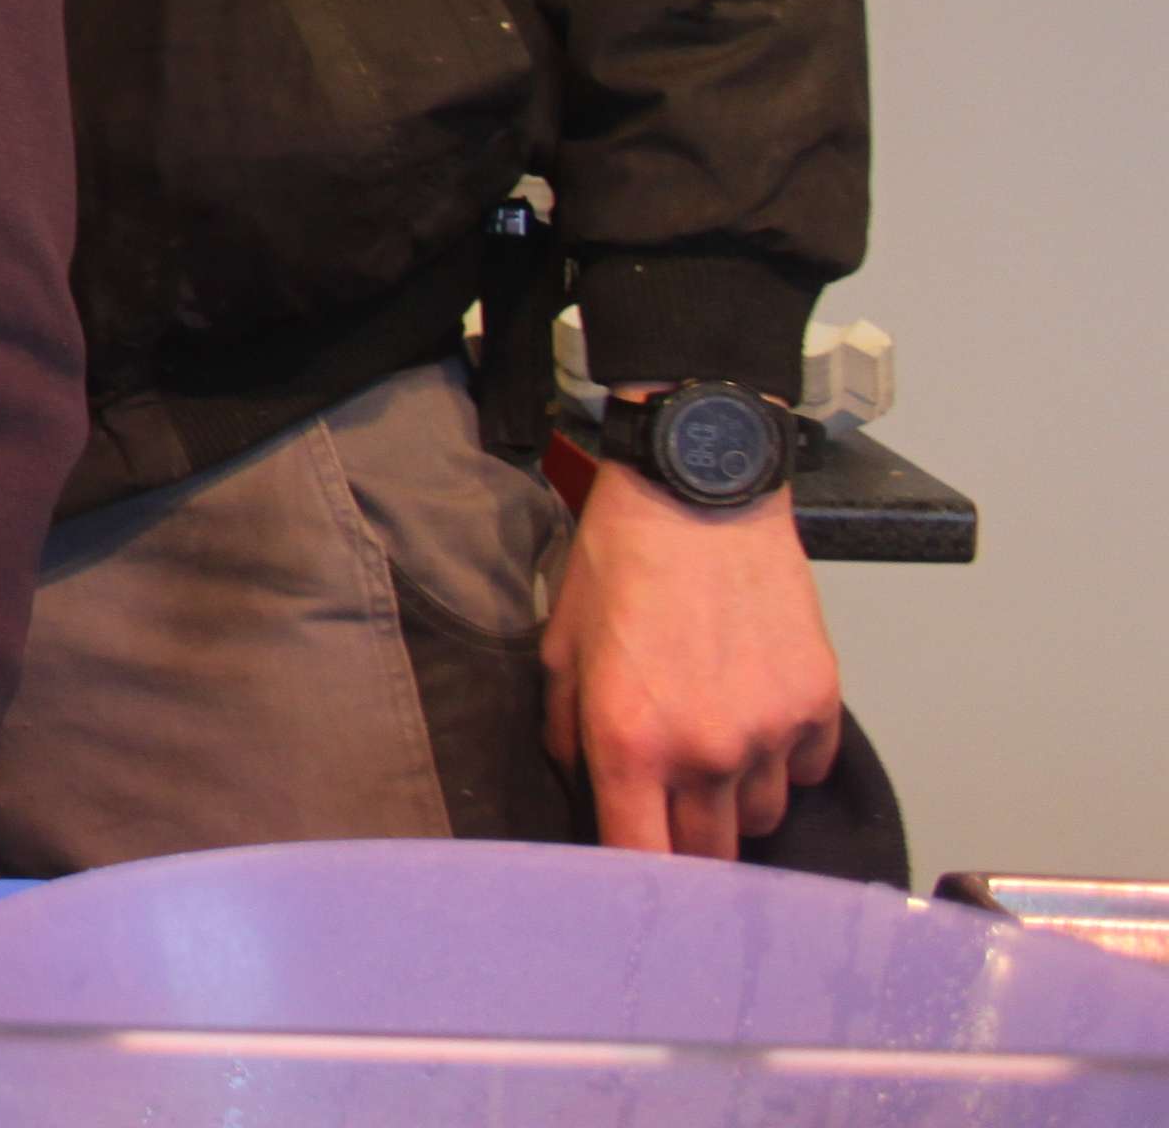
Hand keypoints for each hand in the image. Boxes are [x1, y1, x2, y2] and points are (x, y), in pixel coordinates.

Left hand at [540, 452, 843, 858]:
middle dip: (686, 840)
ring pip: (761, 814)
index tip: (633, 883)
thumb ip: (565, 730)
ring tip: (714, 745)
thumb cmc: (620, 562)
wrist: (699, 495)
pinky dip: (786, 758)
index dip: (637, 882)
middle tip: (672, 805)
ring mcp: (770, 731)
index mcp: (631, 742)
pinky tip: (758, 716)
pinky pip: (808, 769)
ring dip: (736, 799)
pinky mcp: (819, 703)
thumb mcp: (560, 647)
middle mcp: (707, 751)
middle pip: (710, 854)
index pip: (642, 861)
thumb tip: (585, 782)